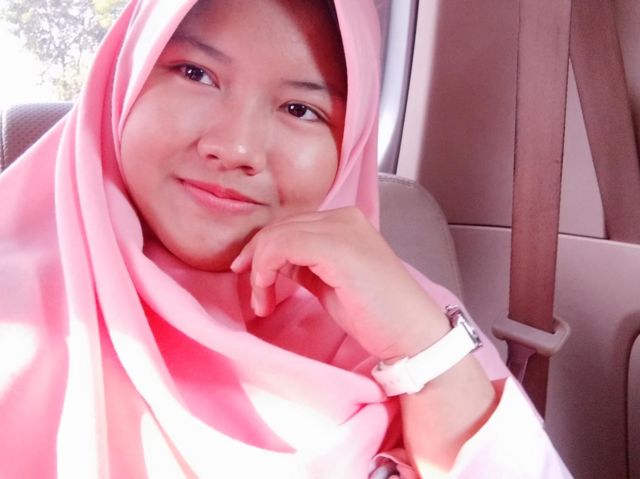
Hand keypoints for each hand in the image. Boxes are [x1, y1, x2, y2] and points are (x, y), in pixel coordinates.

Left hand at [230, 207, 450, 359]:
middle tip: (254, 294)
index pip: (290, 225)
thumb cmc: (376, 315)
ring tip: (262, 302)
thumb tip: (273, 265)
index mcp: (344, 222)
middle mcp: (343, 217)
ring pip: (276, 235)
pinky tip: (267, 296)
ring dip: (259, 270)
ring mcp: (342, 229)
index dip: (263, 250)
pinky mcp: (337, 248)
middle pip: (279, 226)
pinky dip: (265, 270)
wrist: (412, 335)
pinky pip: (282, 246)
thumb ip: (305, 265)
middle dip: (256, 259)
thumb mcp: (330, 283)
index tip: (253, 280)